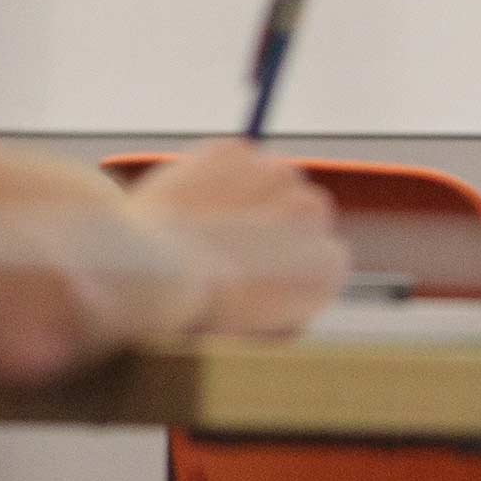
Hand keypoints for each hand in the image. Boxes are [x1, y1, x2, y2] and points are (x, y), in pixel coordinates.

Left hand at [122, 139, 345, 337]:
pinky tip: (186, 206)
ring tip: (203, 227)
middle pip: (303, 211)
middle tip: (229, 247)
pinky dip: (211, 177)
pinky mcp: (235, 151)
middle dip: (273, 223)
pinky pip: (229, 162)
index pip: (323, 257)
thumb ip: (284, 311)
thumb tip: (287, 303)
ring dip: (245, 195)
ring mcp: (276, 173)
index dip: (288, 266)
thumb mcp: (255, 329)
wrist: (153, 272)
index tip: (258, 275)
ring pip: (267, 180)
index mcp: (327, 264)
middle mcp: (313, 212)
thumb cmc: (200, 310)